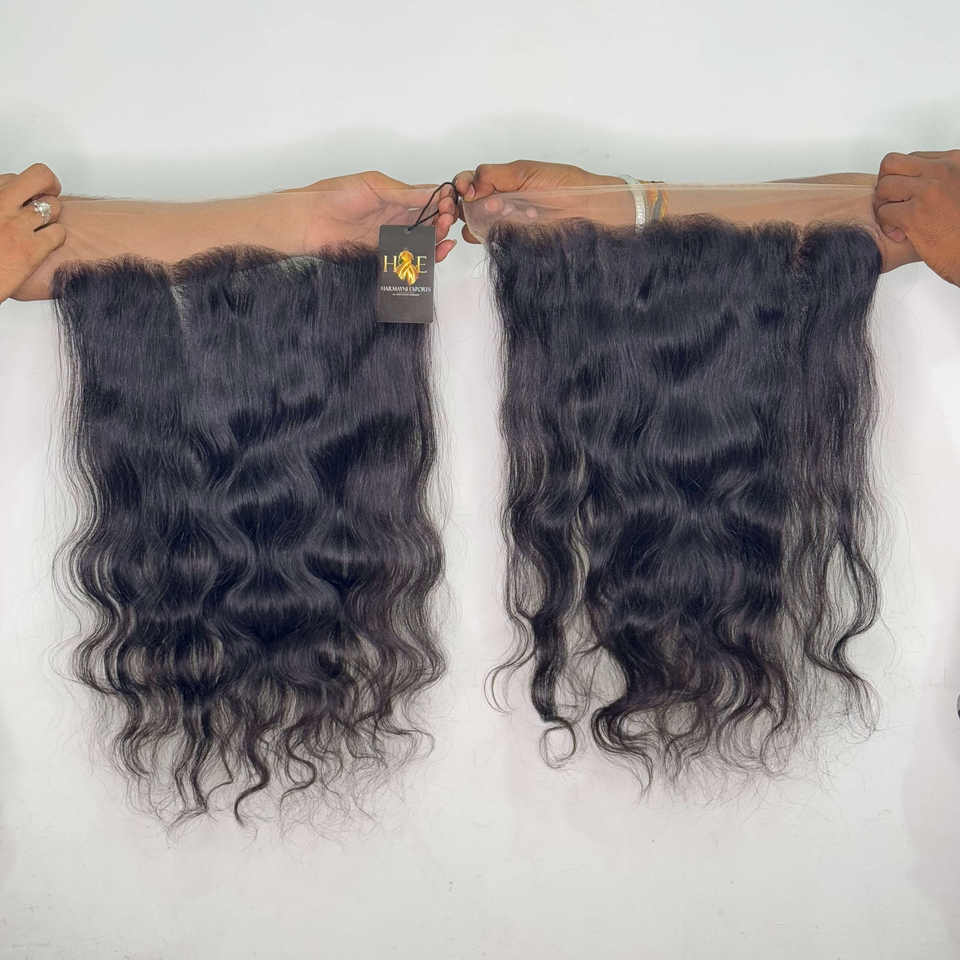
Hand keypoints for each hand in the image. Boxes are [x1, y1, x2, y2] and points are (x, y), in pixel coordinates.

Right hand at [0, 163, 65, 301]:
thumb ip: (0, 208)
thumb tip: (10, 200)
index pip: (13, 177)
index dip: (22, 190)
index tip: (22, 198)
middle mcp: (0, 202)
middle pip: (40, 176)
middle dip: (50, 185)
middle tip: (49, 195)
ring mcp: (17, 224)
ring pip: (54, 206)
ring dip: (52, 216)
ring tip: (40, 228)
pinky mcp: (32, 248)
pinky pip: (59, 233)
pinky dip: (56, 238)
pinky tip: (45, 246)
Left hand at [285, 172, 457, 261]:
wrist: (309, 222)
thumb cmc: (335, 196)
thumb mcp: (374, 186)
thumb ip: (404, 193)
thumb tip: (433, 192)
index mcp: (396, 197)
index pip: (428, 199)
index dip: (443, 201)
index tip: (450, 202)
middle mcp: (396, 218)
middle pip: (430, 222)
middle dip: (444, 221)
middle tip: (447, 219)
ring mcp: (391, 238)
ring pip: (424, 242)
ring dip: (438, 239)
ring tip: (443, 236)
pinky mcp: (384, 256)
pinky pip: (409, 259)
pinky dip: (426, 257)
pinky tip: (435, 252)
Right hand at [452, 160, 632, 241]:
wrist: (593, 210)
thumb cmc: (567, 186)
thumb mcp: (527, 172)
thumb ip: (495, 175)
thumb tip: (470, 185)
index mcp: (501, 183)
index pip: (468, 184)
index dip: (460, 186)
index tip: (463, 189)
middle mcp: (500, 205)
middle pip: (467, 208)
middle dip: (464, 206)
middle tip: (479, 204)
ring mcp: (506, 225)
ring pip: (478, 226)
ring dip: (481, 221)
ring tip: (504, 211)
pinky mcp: (515, 244)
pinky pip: (496, 242)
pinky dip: (498, 235)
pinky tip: (516, 223)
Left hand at [873, 150, 959, 285]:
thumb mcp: (959, 191)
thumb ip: (941, 180)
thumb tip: (915, 180)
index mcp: (955, 162)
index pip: (912, 159)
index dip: (902, 179)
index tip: (908, 196)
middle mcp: (942, 171)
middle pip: (891, 164)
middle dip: (885, 185)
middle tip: (893, 204)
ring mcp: (928, 192)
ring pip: (883, 187)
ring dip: (883, 206)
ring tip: (897, 221)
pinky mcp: (915, 215)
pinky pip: (884, 212)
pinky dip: (887, 226)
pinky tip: (901, 235)